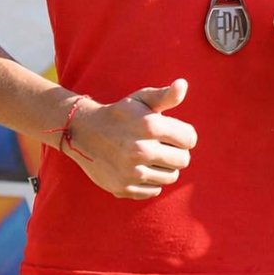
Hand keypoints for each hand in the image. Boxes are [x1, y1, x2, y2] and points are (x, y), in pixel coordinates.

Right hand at [67, 78, 196, 200]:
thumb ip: (166, 95)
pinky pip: (155, 190)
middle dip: (177, 152)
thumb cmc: (120, 114)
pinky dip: (152, 181)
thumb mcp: (141, 99)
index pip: (190, 139)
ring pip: (171, 177)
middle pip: (183, 160)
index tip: (173, 133)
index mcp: (149, 126)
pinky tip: (141, 168)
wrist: (83, 133)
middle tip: (163, 146)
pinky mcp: (123, 187)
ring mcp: (131, 171)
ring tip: (152, 156)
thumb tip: (182, 84)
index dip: (184, 135)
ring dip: (165, 167)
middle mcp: (140, 150)